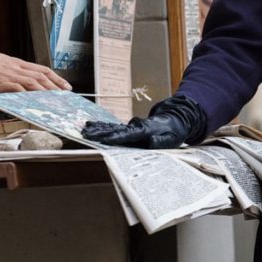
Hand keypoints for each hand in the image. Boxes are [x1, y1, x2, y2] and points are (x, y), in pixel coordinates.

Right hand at [0, 47, 70, 92]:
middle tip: (66, 92)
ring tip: (56, 98)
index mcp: (17, 63)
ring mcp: (11, 75)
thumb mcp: (1, 65)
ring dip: (47, 90)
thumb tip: (20, 81)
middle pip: (42, 75)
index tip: (64, 84)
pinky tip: (36, 100)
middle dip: (56, 84)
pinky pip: (19, 89)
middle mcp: (17, 68)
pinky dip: (29, 95)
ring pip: (34, 82)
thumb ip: (12, 71)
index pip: (42, 69)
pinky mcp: (3, 83)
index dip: (56, 77)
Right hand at [82, 94, 206, 148]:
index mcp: (145, 130)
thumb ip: (162, 141)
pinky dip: (103, 126)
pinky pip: (115, 127)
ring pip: (112, 126)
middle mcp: (136, 126)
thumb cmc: (174, 132)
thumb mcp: (173, 139)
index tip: (103, 139)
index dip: (115, 137)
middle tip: (85, 133)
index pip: (127, 135)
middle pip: (115, 129)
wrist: (176, 119)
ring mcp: (132, 126)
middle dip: (100, 132)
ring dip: (98, 128)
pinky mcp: (131, 127)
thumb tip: (152, 141)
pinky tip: (92, 126)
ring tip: (84, 128)